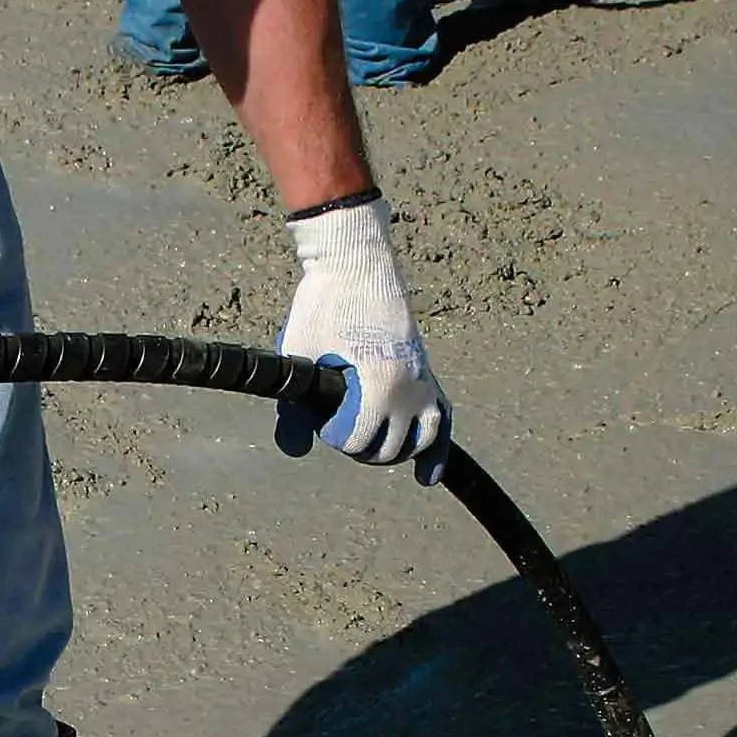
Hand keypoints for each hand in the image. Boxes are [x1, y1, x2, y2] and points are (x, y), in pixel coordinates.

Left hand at [274, 193, 450, 485]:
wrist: (356, 259)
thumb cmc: (324, 304)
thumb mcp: (300, 355)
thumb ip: (294, 409)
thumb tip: (294, 451)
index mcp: (380, 384)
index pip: (356, 441)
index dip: (331, 434)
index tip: (316, 410)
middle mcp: (410, 388)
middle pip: (389, 448)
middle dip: (359, 445)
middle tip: (334, 421)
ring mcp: (423, 379)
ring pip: (423, 439)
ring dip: (397, 452)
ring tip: (372, 449)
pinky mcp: (426, 371)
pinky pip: (442, 417)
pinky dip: (436, 449)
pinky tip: (428, 477)